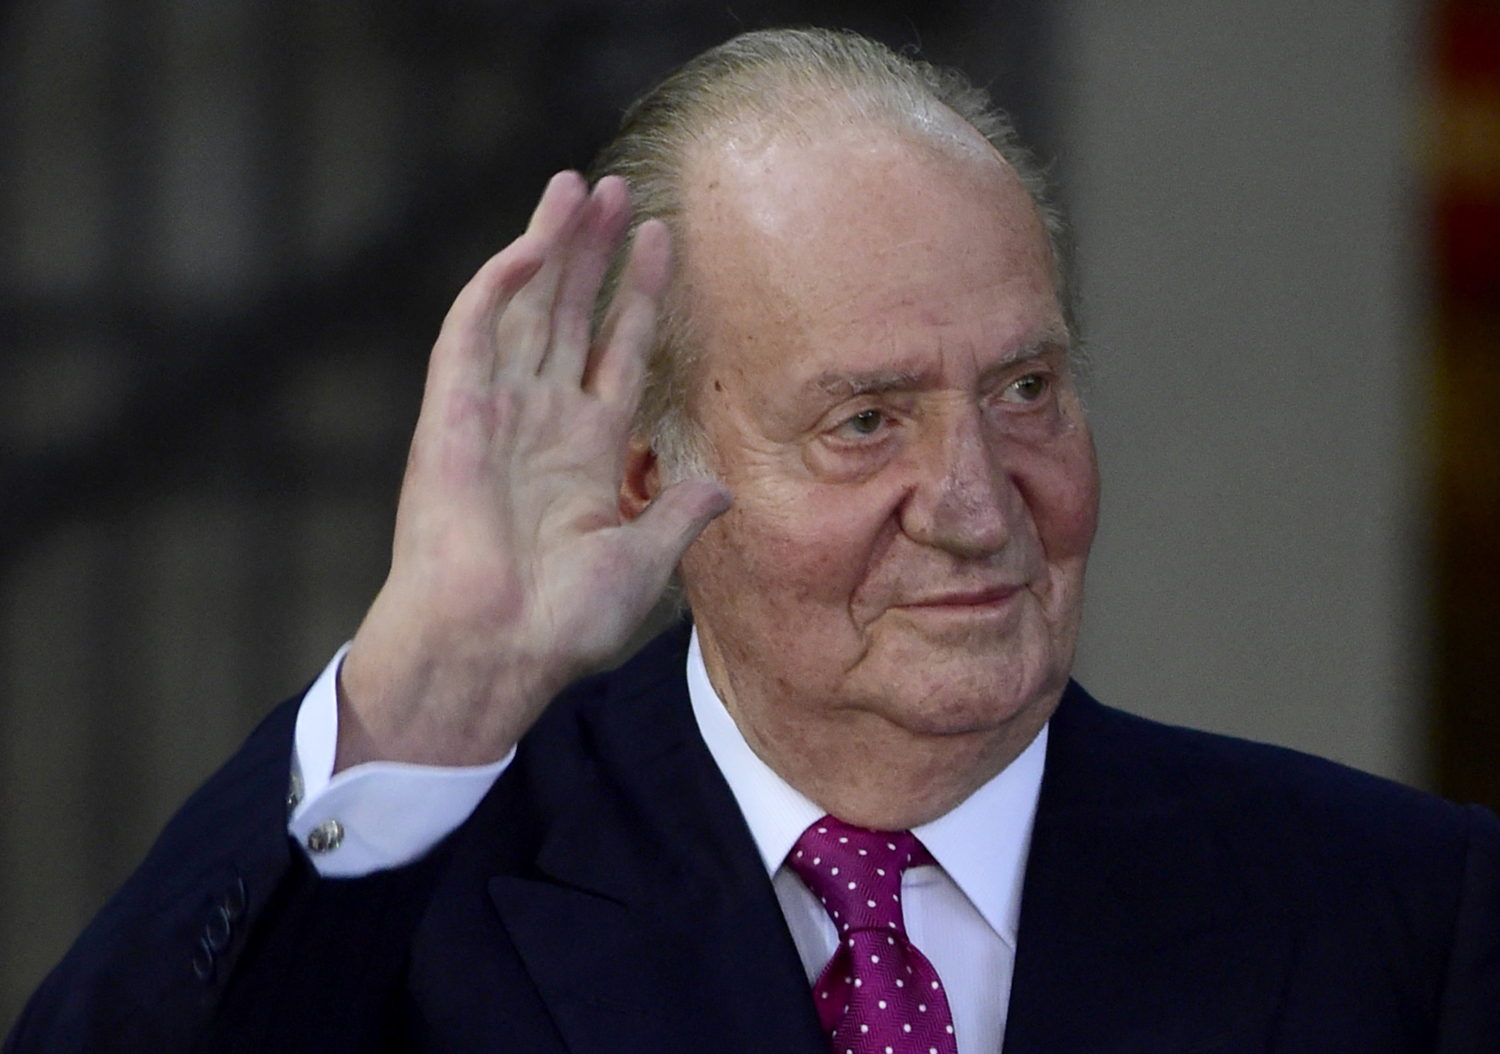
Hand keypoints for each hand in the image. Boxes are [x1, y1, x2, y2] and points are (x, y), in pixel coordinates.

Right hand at [335, 172, 730, 768]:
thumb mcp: (641, 563)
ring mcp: (497, 410)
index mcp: (586, 451)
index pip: (619, 350)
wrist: (492, 652)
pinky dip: (498, 285)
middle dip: (594, 252)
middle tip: (619, 188)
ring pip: (525, 305)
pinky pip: (473, 332)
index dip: (642, 296)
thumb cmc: (559, 626)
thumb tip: (719, 485)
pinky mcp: (453, 412)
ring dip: (549, 245)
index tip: (665, 240)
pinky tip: (533, 243)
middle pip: (572, 313)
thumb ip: (674, 513)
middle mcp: (542, 420)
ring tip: (579, 187)